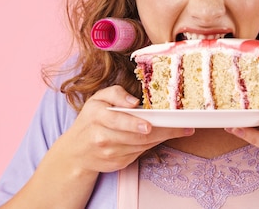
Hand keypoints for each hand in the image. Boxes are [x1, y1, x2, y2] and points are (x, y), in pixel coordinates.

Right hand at [51, 85, 194, 174]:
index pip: (119, 121)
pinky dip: (152, 144)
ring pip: (142, 145)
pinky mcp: (118, 164)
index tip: (150, 125)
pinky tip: (160, 136)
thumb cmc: (91, 120)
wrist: (75, 152)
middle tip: (183, 127)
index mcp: (97, 117)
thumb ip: (116, 94)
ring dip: (162, 137)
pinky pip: (140, 153)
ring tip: (179, 129)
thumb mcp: (98, 99)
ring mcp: (110, 153)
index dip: (135, 124)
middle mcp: (102, 137)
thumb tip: (134, 102)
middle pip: (137, 136)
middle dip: (163, 131)